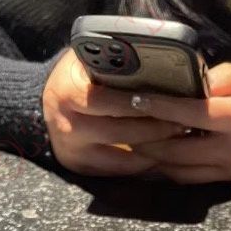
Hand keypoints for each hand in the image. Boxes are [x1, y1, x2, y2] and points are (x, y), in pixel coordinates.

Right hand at [42, 49, 186, 175]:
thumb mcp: (89, 60)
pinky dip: (142, 164)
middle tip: (184, 123)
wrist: (47, 104)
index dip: (145, 103)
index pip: (113, 102)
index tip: (173, 102)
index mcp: (69, 92)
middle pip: (122, 133)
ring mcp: (73, 151)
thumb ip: (115, 60)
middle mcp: (66, 126)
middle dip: (156, 129)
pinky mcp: (81, 168)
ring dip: (154, 150)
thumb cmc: (78, 76)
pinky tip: (161, 153)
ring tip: (177, 139)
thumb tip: (159, 59)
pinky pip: (119, 171)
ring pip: (124, 159)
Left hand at [131, 63, 230, 184]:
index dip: (158, 106)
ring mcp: (229, 169)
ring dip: (153, 161)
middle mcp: (229, 148)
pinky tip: (156, 161)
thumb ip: (227, 77)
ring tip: (130, 147)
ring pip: (180, 171)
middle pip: (175, 150)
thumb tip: (195, 80)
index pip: (188, 112)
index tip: (133, 98)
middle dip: (145, 140)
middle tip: (120, 128)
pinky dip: (171, 171)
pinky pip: (194, 179)